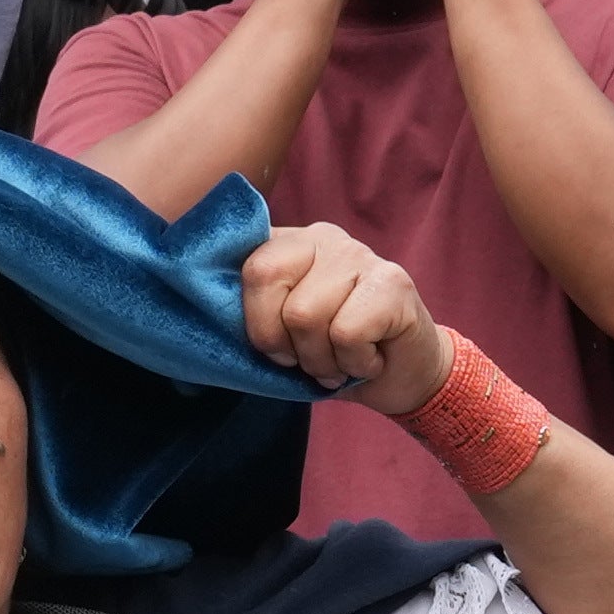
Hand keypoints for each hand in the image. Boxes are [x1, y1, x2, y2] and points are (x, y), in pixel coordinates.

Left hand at [234, 218, 448, 414]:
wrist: (405, 376)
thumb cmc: (336, 356)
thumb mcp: (283, 338)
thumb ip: (253, 318)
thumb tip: (208, 319)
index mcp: (288, 245)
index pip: (248, 266)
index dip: (256, 322)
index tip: (278, 350)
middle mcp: (322, 237)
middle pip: (268, 281)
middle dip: (282, 341)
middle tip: (310, 359)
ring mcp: (359, 254)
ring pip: (305, 314)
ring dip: (321, 360)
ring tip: (342, 359)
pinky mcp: (394, 280)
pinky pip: (346, 332)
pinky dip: (353, 362)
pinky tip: (369, 357)